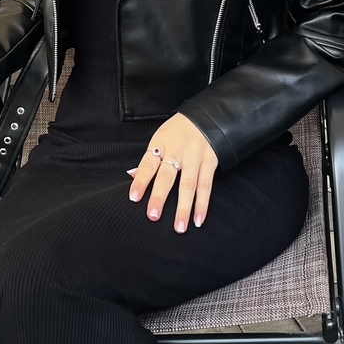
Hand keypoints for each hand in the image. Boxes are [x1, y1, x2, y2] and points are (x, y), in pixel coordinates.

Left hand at [127, 112, 217, 232]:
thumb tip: (133, 177)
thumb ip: (150, 159)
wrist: (207, 116)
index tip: (133, 197)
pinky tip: (198, 219)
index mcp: (161, 144)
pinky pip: (206, 186)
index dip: (140, 180)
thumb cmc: (178, 131)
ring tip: (179, 227)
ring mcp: (195, 158)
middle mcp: (178, 151)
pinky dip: (203, 204)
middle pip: (167, 176)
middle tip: (153, 215)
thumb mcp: (161, 138)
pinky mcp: (210, 162)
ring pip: (188, 185)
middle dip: (160, 196)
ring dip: (184, 208)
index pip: (148, 164)